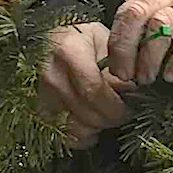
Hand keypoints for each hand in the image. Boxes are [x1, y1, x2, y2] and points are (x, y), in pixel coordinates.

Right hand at [38, 22, 132, 149]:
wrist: (50, 37)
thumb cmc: (81, 36)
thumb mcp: (104, 40)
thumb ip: (117, 66)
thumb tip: (131, 92)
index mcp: (69, 53)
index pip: (95, 92)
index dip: (118, 106)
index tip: (132, 106)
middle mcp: (52, 76)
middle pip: (88, 114)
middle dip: (113, 118)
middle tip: (125, 111)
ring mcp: (42, 96)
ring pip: (77, 129)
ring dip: (99, 127)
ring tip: (107, 113)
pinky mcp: (39, 110)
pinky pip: (65, 135)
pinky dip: (82, 135)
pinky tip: (92, 123)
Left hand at [106, 0, 172, 85]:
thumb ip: (150, 19)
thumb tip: (120, 55)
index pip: (129, 8)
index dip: (118, 40)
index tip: (115, 67)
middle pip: (140, 14)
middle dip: (127, 49)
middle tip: (127, 75)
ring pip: (162, 25)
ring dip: (149, 57)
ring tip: (148, 77)